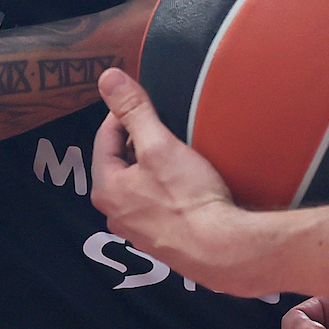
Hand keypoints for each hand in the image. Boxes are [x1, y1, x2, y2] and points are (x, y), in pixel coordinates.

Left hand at [92, 66, 259, 292]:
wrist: (223, 250)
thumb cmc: (189, 199)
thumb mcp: (160, 145)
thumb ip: (134, 111)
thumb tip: (107, 78)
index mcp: (106, 189)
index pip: (105, 138)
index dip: (124, 113)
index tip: (144, 100)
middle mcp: (115, 214)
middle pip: (121, 163)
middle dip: (139, 141)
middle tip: (165, 127)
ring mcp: (138, 231)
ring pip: (140, 184)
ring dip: (154, 166)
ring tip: (179, 154)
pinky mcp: (162, 241)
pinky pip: (157, 204)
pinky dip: (167, 189)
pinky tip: (188, 185)